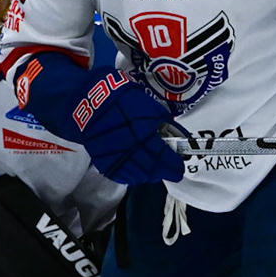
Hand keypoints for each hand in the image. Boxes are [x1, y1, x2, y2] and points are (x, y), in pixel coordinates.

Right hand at [73, 70, 185, 185]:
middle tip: (168, 170)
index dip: (174, 167)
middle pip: (152, 171)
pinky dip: (132, 176)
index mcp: (145, 135)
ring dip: (148, 175)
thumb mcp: (152, 109)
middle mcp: (131, 149)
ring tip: (153, 170)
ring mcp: (116, 158)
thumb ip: (167, 127)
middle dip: (163, 172)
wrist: (94, 101)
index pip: (165, 159)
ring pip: (137, 176)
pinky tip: (137, 171)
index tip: (178, 169)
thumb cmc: (126, 100)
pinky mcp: (104, 162)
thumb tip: (181, 139)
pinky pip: (121, 176)